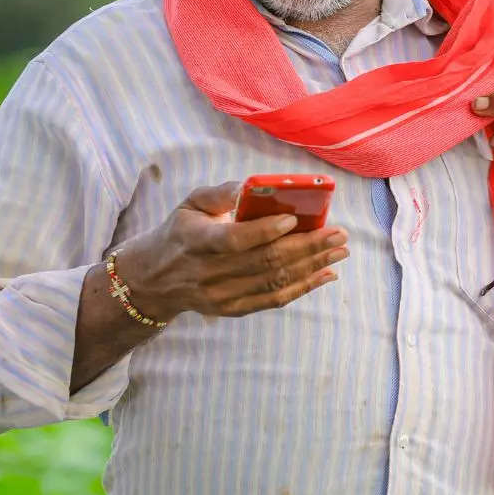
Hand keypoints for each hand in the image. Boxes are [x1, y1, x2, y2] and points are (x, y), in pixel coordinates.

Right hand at [112, 181, 347, 320]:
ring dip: (313, 266)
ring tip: (340, 250)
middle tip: (339, 233)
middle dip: (307, 247)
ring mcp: (221, 295)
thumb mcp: (190, 204)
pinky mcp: (232, 309)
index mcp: (196, 241)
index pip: (233, 240)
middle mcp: (209, 272)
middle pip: (265, 262)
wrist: (154, 280)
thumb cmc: (180, 232)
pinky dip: (303, 287)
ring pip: (274, 282)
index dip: (265, 231)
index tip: (293, 218)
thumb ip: (221, 193)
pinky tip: (326, 274)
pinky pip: (273, 300)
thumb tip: (253, 185)